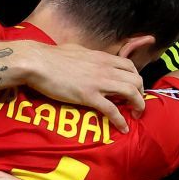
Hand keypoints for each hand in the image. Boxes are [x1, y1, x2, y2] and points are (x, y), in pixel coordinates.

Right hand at [16, 41, 145, 132]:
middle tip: (135, 105)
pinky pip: (112, 110)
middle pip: (136, 80)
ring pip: (131, 92)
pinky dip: (120, 120)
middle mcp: (106, 68)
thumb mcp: (77, 51)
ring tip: (135, 116)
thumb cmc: (51, 56)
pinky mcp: (88, 96)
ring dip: (138, 106)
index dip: (135, 79)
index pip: (130, 66)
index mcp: (102, 57)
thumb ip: (87, 57)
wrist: (38, 62)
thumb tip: (87, 59)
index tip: (132, 89)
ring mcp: (99, 82)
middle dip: (141, 94)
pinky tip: (123, 128)